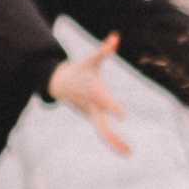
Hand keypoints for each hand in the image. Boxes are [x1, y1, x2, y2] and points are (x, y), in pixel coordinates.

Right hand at [48, 33, 130, 155]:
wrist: (59, 83)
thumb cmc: (80, 70)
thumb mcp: (92, 60)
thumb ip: (104, 50)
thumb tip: (116, 36)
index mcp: (94, 94)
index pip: (105, 101)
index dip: (112, 106)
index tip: (121, 115)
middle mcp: (93, 107)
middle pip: (103, 126)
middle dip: (113, 137)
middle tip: (128, 150)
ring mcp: (91, 114)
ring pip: (103, 131)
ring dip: (114, 142)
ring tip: (129, 152)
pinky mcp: (92, 116)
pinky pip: (103, 129)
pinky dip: (111, 139)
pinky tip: (122, 148)